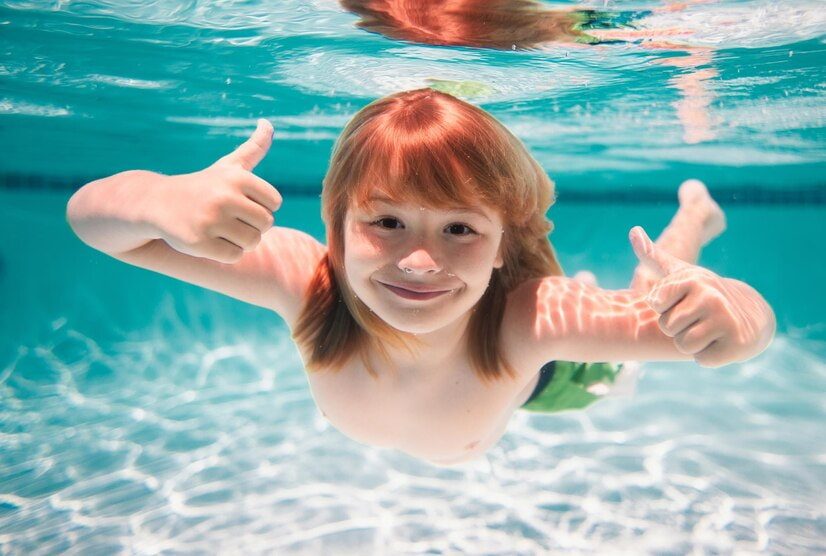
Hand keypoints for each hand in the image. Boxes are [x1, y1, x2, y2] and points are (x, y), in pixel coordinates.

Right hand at [149, 119, 281, 263]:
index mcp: (237, 177)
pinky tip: (209, 240)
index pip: (275, 203)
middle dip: (252, 225)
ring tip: (220, 229)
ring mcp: (211, 220)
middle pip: (266, 224)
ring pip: (252, 242)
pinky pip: (234, 256)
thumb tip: (269, 123)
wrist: (157, 203)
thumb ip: (254, 148)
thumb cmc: (202, 186)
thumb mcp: (228, 166)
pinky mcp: (199, 242)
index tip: (240, 202)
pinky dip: (226, 252)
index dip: (260, 206)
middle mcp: (225, 196)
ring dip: (240, 240)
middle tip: (230, 219)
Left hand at [629, 226, 774, 367]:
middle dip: (679, 328)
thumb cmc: (703, 294)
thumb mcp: (680, 273)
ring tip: (707, 330)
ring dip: (692, 343)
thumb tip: (633, 230)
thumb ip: (652, 256)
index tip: (683, 301)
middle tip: (698, 319)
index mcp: (692, 279)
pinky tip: (720, 342)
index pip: (656, 305)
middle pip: (669, 327)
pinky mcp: (737, 344)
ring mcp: (726, 320)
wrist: (750, 314)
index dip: (667, 308)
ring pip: (684, 345)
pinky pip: (703, 359)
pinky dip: (709, 356)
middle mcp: (710, 297)